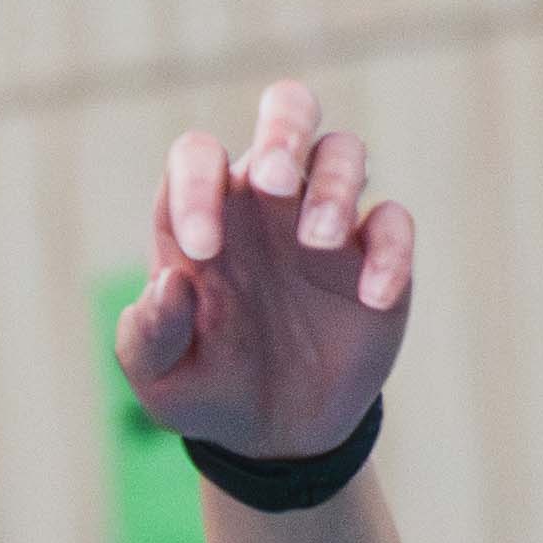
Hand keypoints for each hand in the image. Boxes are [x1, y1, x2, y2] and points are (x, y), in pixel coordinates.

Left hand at [111, 82, 415, 464]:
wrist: (275, 432)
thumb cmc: (207, 385)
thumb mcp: (161, 378)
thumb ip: (147, 336)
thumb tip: (168, 284)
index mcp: (205, 212)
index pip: (197, 156)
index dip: (196, 185)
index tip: (201, 251)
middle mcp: (267, 201)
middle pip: (287, 110)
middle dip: (284, 128)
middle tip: (274, 179)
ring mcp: (324, 221)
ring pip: (345, 151)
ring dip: (335, 185)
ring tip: (317, 240)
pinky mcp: (376, 255)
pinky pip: (394, 222)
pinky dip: (389, 250)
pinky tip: (372, 296)